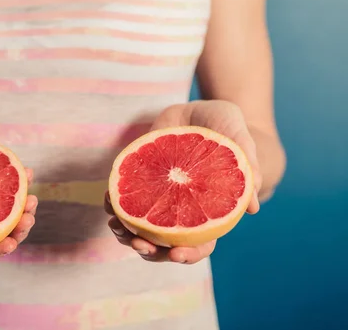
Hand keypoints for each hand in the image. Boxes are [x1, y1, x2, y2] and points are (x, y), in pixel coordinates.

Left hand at [106, 100, 261, 263]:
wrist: (197, 108)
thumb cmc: (224, 125)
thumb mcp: (239, 138)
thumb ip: (247, 165)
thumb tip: (253, 207)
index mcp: (206, 210)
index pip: (200, 243)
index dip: (189, 254)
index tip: (176, 254)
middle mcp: (180, 208)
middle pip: (165, 244)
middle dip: (149, 250)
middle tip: (139, 243)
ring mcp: (159, 196)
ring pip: (140, 226)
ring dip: (125, 232)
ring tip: (116, 224)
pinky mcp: (141, 180)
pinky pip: (125, 199)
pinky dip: (114, 202)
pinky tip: (109, 198)